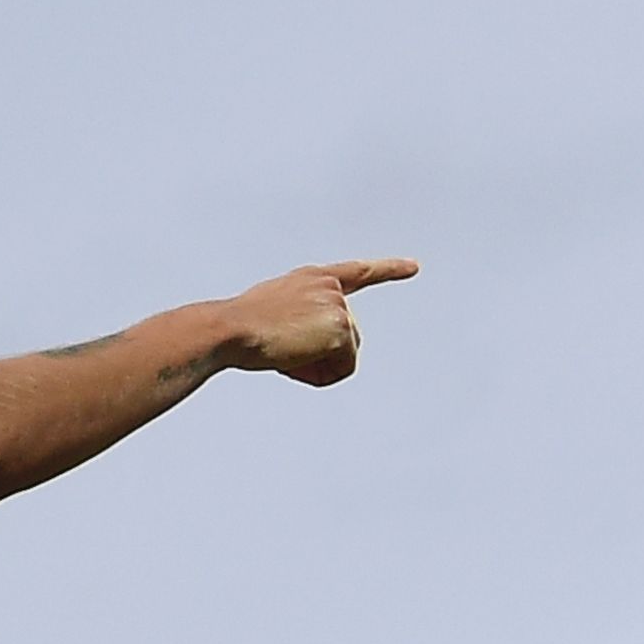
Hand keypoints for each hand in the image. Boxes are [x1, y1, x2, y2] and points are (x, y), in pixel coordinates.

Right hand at [222, 258, 415, 386]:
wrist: (229, 329)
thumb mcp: (268, 318)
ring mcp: (338, 306)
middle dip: (319, 355)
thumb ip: (297, 324)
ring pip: (343, 354)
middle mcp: (330, 288)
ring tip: (281, 355)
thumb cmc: (234, 330)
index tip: (413, 267)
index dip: (387, 269)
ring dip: (314, 366)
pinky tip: (292, 363)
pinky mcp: (341, 329)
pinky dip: (319, 376)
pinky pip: (343, 368)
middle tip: (281, 354)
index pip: (356, 272)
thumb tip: (307, 353)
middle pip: (346, 335)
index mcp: (311, 279)